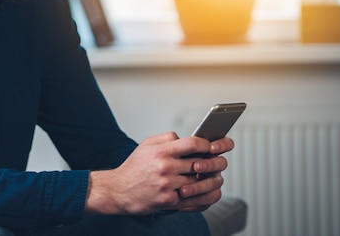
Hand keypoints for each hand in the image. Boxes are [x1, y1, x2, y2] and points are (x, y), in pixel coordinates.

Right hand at [84, 132, 233, 214]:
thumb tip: (186, 138)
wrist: (118, 190)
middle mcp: (165, 167)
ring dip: (211, 181)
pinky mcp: (168, 201)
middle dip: (214, 163)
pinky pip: (192, 200)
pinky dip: (203, 197)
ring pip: (199, 182)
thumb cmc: (134, 167)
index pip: (193, 143)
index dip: (207, 144)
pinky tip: (209, 193)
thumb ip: (167, 138)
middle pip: (200, 164)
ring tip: (217, 178)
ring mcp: (167, 185)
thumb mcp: (146, 145)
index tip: (213, 146)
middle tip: (221, 163)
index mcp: (161, 151)